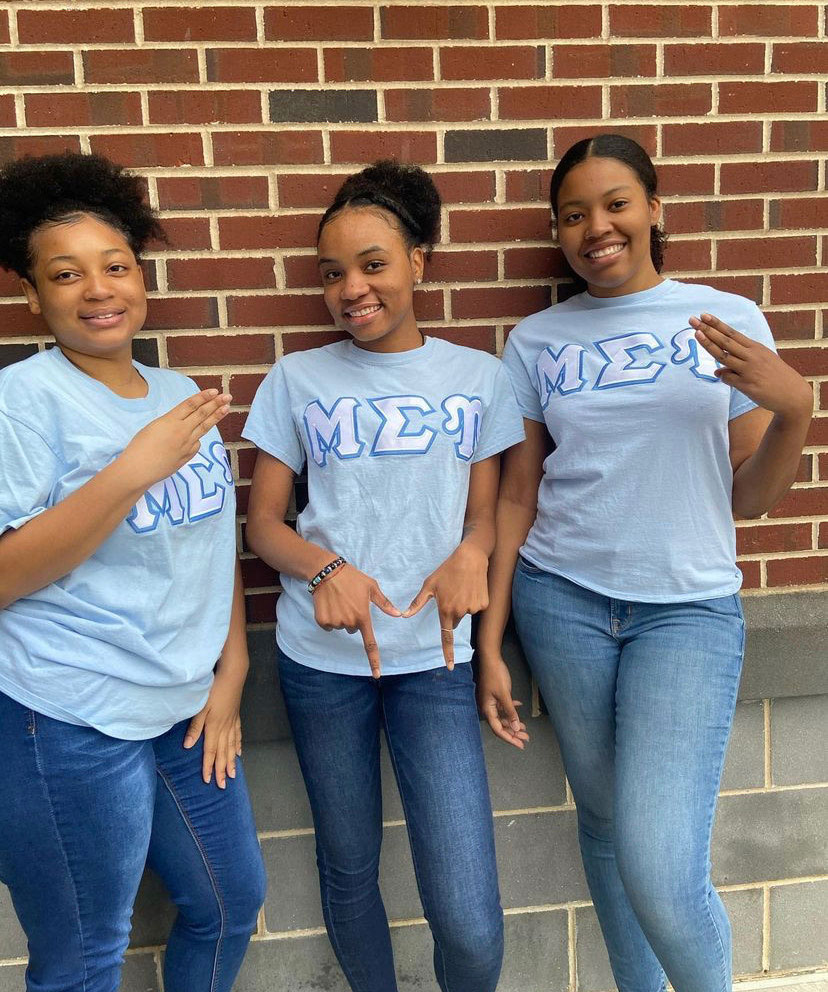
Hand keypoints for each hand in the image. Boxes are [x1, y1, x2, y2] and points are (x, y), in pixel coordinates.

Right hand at [119, 389, 231, 490]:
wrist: (139, 469)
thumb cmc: (140, 447)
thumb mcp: (154, 427)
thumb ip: (171, 423)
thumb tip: (183, 423)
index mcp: (170, 420)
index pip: (190, 405)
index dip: (203, 397)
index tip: (214, 391)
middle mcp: (181, 431)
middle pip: (202, 414)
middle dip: (216, 403)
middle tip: (227, 396)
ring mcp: (187, 444)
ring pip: (204, 427)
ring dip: (216, 416)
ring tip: (226, 408)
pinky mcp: (188, 455)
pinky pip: (196, 443)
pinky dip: (197, 438)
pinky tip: (196, 437)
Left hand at [183, 672, 243, 787]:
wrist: (233, 676)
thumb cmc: (215, 689)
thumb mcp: (201, 707)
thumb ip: (195, 727)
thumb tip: (188, 746)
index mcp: (214, 727)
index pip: (210, 752)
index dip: (208, 767)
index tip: (208, 781)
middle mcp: (225, 728)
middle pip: (222, 753)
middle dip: (222, 770)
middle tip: (223, 785)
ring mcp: (232, 723)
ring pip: (232, 747)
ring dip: (231, 762)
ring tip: (232, 774)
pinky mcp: (236, 716)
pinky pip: (238, 735)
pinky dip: (238, 746)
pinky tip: (238, 753)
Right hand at [312, 563, 400, 678]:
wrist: (327, 572)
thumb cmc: (352, 578)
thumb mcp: (372, 587)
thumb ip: (385, 603)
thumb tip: (399, 615)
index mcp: (363, 617)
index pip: (370, 644)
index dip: (374, 660)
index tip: (377, 675)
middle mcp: (349, 623)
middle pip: (353, 629)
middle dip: (353, 618)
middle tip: (350, 601)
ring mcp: (335, 622)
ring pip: (341, 626)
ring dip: (341, 616)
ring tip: (339, 600)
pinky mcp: (322, 620)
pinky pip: (328, 625)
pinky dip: (329, 617)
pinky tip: (329, 604)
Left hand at [403, 543, 488, 668]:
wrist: (470, 558)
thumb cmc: (446, 570)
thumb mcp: (429, 585)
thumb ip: (417, 603)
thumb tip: (404, 616)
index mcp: (446, 609)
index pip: (446, 636)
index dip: (447, 652)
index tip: (449, 667)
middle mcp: (460, 612)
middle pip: (454, 621)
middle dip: (452, 612)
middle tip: (451, 593)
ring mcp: (473, 608)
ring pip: (465, 613)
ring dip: (463, 604)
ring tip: (461, 587)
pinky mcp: (483, 604)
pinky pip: (476, 607)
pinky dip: (473, 600)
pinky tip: (471, 587)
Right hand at [476, 655, 528, 749]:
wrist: (490, 658)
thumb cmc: (495, 675)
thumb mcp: (505, 695)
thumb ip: (510, 712)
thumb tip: (516, 728)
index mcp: (487, 709)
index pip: (498, 729)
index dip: (509, 738)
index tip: (520, 745)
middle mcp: (488, 707)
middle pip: (501, 725)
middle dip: (513, 732)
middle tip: (526, 738)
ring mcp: (490, 701)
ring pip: (503, 716)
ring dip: (513, 722)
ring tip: (525, 728)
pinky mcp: (494, 694)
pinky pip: (503, 706)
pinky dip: (511, 709)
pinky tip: (519, 707)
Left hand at [690, 314, 811, 420]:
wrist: (793, 394)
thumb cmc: (774, 376)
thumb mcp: (759, 364)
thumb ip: (738, 365)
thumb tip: (717, 371)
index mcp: (754, 348)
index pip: (732, 333)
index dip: (717, 324)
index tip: (703, 315)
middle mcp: (751, 356)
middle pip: (725, 341)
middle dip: (708, 329)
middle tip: (693, 320)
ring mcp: (749, 370)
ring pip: (725, 356)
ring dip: (710, 345)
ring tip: (697, 335)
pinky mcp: (748, 385)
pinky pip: (729, 379)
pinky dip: (723, 376)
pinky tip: (720, 374)